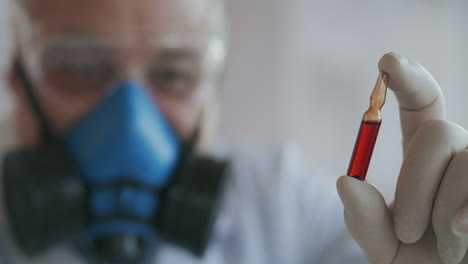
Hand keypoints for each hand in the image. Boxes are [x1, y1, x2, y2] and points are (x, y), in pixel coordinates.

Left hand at [337, 52, 467, 263]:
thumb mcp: (385, 246)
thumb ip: (364, 220)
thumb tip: (345, 180)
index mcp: (426, 163)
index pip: (422, 106)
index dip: (410, 79)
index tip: (387, 61)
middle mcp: (460, 157)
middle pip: (438, 130)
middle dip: (413, 183)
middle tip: (405, 231)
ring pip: (463, 156)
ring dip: (438, 211)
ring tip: (443, 247)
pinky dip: (462, 221)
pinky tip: (461, 240)